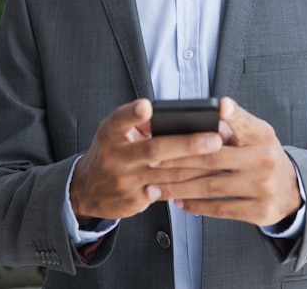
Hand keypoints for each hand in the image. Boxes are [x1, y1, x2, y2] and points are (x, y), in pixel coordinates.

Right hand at [70, 98, 222, 224]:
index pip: (120, 120)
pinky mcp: (133, 200)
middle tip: (214, 139)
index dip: (133, 114)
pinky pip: (165, 192)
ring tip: (219, 157)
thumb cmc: (110, 151)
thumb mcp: (114, 132)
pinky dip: (187, 185)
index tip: (148, 107)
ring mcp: (124, 181)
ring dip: (195, 166)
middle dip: (186, 144)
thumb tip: (176, 114)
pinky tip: (207, 178)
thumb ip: (137, 122)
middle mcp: (114, 156)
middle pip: (153, 149)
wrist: (86, 189)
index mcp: (109, 133)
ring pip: (165, 173)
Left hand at [149, 97, 303, 226]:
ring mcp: (263, 187)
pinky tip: (177, 201)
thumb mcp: (255, 135)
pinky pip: (219, 209)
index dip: (233, 114)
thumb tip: (197, 118)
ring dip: (179, 186)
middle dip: (179, 159)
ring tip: (155, 184)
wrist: (291, 190)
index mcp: (263, 135)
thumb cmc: (261, 154)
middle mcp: (265, 159)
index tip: (219, 105)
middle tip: (152, 158)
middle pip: (214, 158)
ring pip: (211, 186)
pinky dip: (195, 205)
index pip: (245, 122)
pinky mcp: (259, 211)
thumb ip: (232, 126)